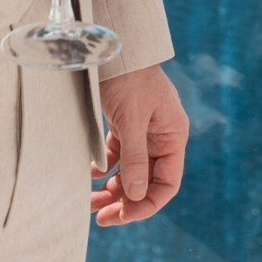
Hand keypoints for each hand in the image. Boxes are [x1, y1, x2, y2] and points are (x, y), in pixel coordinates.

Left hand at [90, 63, 187, 224]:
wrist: (112, 44)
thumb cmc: (129, 77)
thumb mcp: (132, 119)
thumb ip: (135, 158)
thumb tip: (136, 196)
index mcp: (173, 136)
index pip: (167, 183)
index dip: (147, 204)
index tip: (123, 215)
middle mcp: (161, 138)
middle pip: (146, 181)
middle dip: (125, 201)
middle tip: (101, 218)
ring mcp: (142, 132)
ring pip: (129, 172)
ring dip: (111, 189)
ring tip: (88, 203)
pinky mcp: (125, 125)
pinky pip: (116, 157)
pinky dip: (104, 168)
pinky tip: (88, 173)